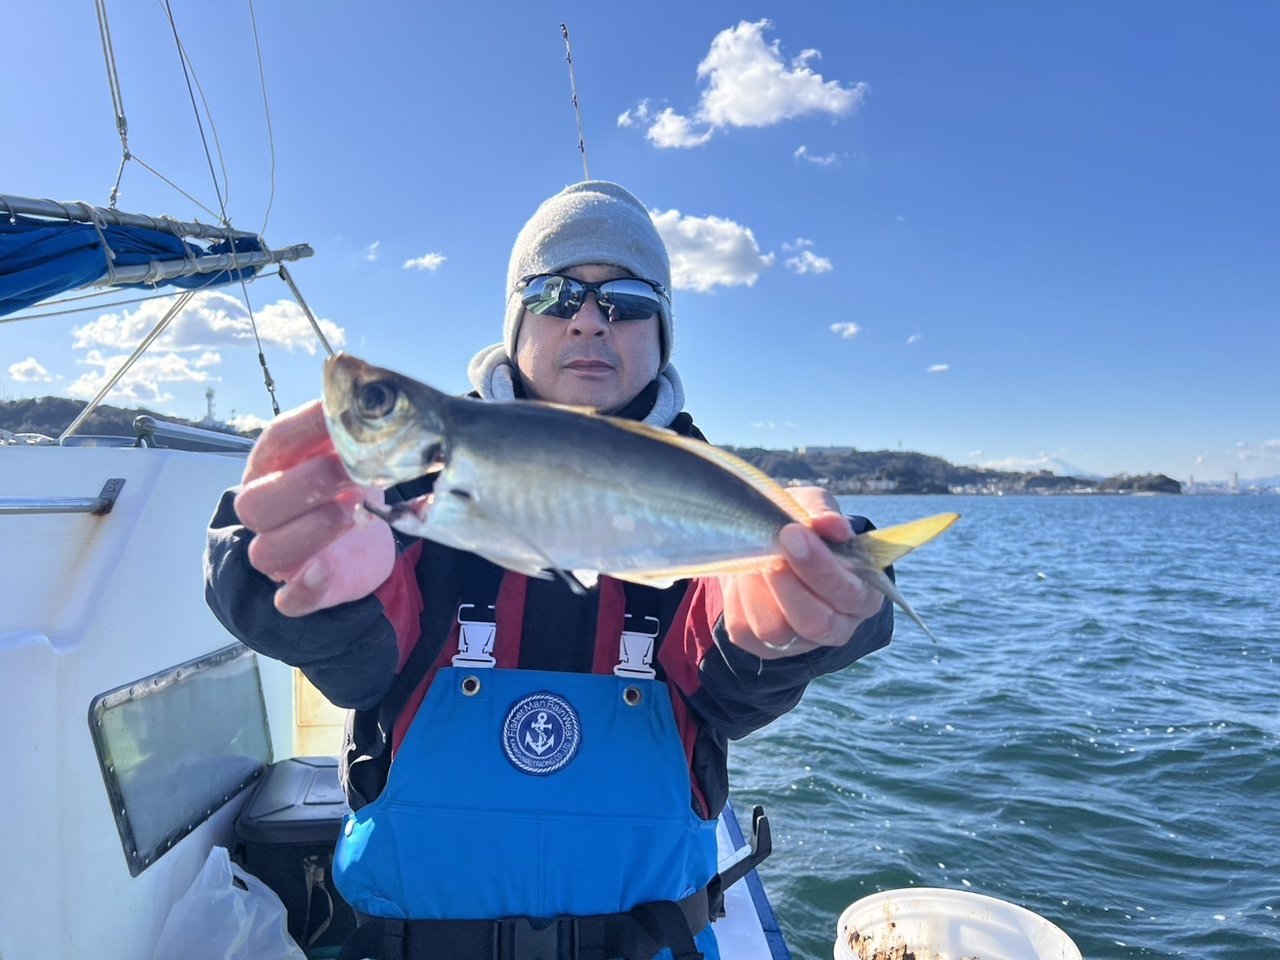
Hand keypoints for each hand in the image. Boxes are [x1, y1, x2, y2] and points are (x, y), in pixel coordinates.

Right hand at [233, 400, 394, 616]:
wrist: (362, 542)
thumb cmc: (349, 486)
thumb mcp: (351, 454)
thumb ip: (355, 431)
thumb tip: (379, 399)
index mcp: (272, 469)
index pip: (274, 444)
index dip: (304, 427)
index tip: (341, 414)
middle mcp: (265, 513)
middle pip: (256, 504)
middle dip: (306, 484)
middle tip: (350, 472)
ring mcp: (280, 556)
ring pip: (267, 551)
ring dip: (312, 529)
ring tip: (356, 512)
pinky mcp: (302, 593)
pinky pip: (287, 602)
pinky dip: (302, 590)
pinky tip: (324, 570)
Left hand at [719, 487, 884, 658]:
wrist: (772, 545)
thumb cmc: (804, 526)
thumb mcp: (814, 509)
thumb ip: (823, 513)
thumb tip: (832, 525)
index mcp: (863, 594)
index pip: (849, 593)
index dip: (821, 567)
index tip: (793, 534)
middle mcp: (837, 626)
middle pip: (815, 621)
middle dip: (788, 585)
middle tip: (770, 550)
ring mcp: (800, 642)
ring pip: (775, 629)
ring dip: (756, 590)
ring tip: (753, 558)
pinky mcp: (763, 646)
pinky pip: (743, 629)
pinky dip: (736, 599)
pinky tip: (741, 575)